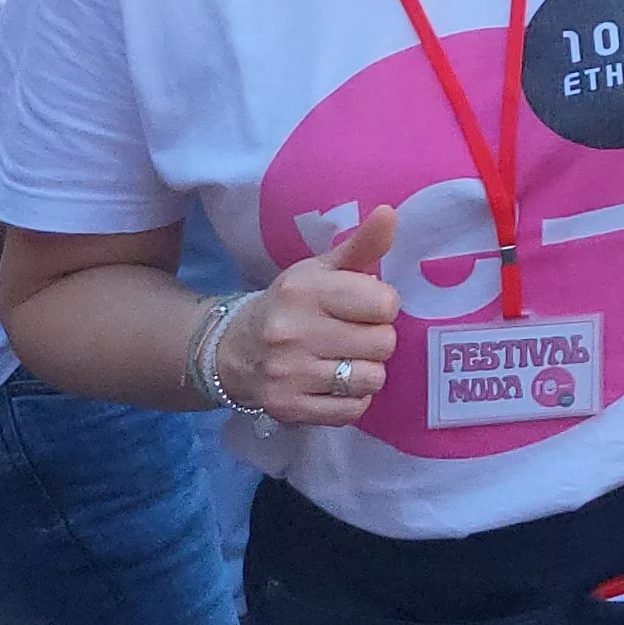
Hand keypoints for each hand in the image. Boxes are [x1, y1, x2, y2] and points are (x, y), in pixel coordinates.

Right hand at [227, 205, 400, 425]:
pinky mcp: (286, 408)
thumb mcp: (320, 270)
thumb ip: (361, 245)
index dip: (383, 307)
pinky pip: (351, 411)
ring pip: (370, 380)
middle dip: (377, 340)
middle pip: (383, 344)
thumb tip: (390, 213)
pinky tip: (335, 385)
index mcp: (304, 290)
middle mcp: (292, 332)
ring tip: (346, 360)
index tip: (365, 308)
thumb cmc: (292, 304)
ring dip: (367, 372)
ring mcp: (287, 374)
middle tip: (355, 336)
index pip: (384, 304)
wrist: (232, 349)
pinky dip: (352, 401)